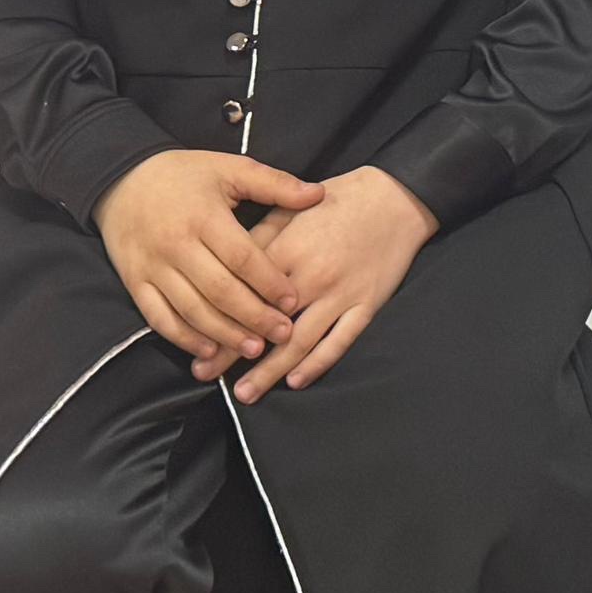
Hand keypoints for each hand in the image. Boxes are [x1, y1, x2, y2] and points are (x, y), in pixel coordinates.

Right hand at [97, 148, 321, 366]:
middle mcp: (176, 244)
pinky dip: (183, 337)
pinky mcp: (134, 282)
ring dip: (225, 334)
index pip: (242, 257)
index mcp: (203, 216)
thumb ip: (274, 184)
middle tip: (283, 334)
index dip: (269, 282)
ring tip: (254, 349)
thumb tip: (317, 194)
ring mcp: (153, 267)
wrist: (121, 178)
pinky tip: (209, 349)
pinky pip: (159, 318)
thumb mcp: (229, 168)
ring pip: (192, 309)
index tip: (293, 301)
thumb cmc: (183, 174)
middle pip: (220, 290)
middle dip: (254, 316)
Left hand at [223, 166, 439, 403]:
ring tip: (244, 394)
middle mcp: (312, 277)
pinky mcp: (365, 306)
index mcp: (289, 249)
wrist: (395, 198)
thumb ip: (260, 236)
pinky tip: (295, 381)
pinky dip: (317, 364)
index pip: (245, 292)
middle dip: (233, 353)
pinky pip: (339, 342)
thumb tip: (223, 262)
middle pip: (266, 324)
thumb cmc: (338, 199)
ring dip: (270, 370)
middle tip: (205, 374)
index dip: (219, 318)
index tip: (196, 340)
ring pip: (300, 341)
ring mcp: (341, 295)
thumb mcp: (291, 207)